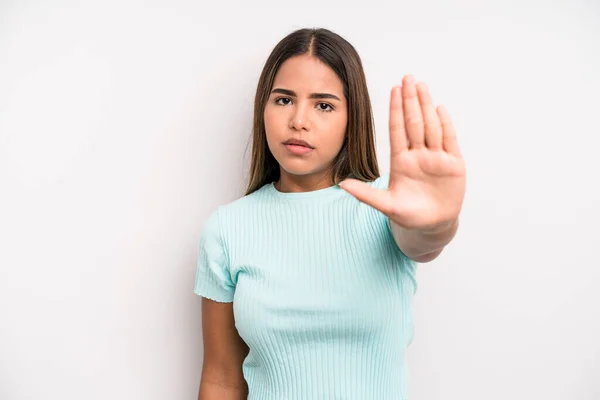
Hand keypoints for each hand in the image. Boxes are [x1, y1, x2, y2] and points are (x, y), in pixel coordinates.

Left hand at [340, 75, 465, 230]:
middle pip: (415, 122)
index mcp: (401, 161)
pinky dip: (445, 124)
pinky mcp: (453, 165)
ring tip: (422, 86)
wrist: (432, 226)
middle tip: (407, 77)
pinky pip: (449, 140)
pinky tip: (439, 108)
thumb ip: (366, 194)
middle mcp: (418, 155)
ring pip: (431, 127)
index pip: (398, 130)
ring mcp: (436, 158)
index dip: (396, 110)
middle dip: (411, 100)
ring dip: (427, 106)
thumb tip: (342, 185)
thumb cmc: (408, 215)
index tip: (393, 90)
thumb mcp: (386, 205)